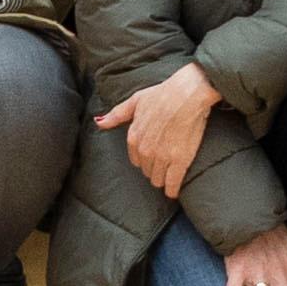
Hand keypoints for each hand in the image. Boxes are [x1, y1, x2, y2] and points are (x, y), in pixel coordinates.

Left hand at [108, 64, 219, 199]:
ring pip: (158, 179)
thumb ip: (117, 114)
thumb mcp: (136, 101)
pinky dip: (172, 190)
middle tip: (165, 162)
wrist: (187, 94)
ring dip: (163, 178)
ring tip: (170, 174)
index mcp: (134, 137)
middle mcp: (145, 150)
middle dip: (154, 168)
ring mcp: (162, 157)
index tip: (153, 156)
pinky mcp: (179, 161)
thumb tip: (99, 122)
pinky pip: (172, 184)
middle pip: (147, 171)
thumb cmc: (162, 94)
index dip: (145, 159)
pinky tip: (173, 191)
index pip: (135, 160)